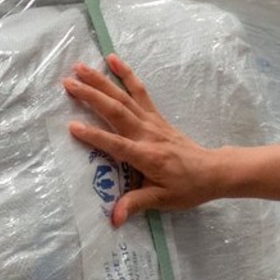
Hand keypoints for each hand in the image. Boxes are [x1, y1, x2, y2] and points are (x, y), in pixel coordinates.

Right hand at [63, 55, 223, 226]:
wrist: (212, 171)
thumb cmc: (186, 187)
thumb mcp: (162, 200)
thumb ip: (136, 205)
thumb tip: (114, 219)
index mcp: (146, 156)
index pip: (116, 144)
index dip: (95, 136)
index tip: (72, 126)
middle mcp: (147, 134)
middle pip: (116, 111)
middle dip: (91, 96)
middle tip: (68, 83)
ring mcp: (152, 122)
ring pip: (124, 97)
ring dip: (101, 81)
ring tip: (80, 67)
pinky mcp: (155, 116)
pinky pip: (139, 92)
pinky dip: (126, 75)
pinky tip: (113, 59)